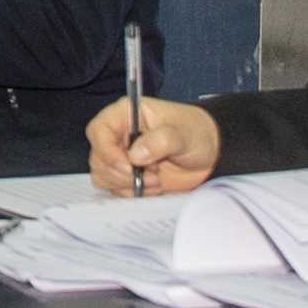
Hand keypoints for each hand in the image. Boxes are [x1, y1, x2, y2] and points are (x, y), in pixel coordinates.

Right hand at [88, 99, 218, 195]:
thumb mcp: (182, 133)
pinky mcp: (127, 175)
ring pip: (103, 176)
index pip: (98, 130)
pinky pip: (116, 189)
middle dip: (122, 173)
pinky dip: (134, 192)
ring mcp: (121, 156)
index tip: (128, 165)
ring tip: (155, 178)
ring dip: (128, 184)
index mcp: (126, 114)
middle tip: (151, 174)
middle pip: (98, 158)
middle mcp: (118, 135)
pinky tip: (154, 184)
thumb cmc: (196, 133)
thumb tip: (135, 155)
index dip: (107, 150)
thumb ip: (160, 141)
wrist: (209, 154)